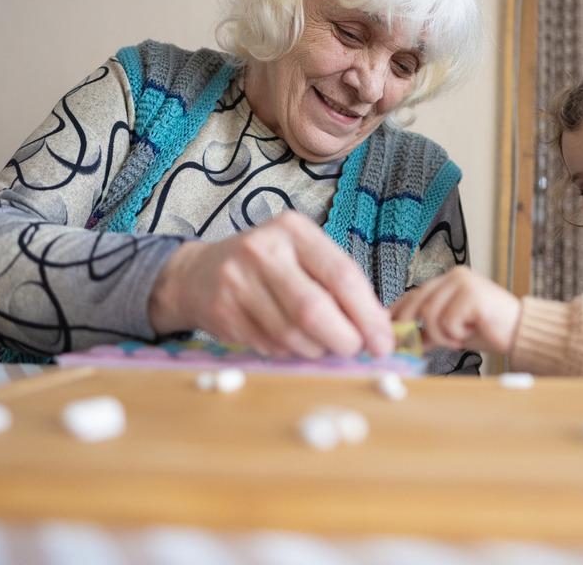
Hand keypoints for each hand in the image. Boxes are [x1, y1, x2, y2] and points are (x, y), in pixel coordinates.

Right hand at [148, 211, 392, 357]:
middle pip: (314, 309)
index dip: (367, 314)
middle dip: (344, 339)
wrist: (198, 274)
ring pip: (292, 335)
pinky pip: (270, 345)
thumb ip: (339, 284)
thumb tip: (381, 327)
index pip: (341, 275)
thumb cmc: (268, 267)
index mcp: (294, 230)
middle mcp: (263, 250)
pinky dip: (290, 352)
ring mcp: (238, 280)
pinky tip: (290, 342)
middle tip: (356, 350)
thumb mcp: (302, 256)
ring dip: (317, 349)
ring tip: (321, 344)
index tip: (383, 340)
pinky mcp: (223, 310)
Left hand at [390, 266, 521, 353]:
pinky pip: (447, 320)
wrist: (519, 333)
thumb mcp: (450, 331)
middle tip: (417, 345)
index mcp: (447, 280)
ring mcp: (463, 282)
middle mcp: (454, 276)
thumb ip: (427, 330)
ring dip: (441, 334)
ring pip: (429, 313)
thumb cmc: (487, 330)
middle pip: (417, 301)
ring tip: (457, 338)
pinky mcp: (472, 294)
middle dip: (412, 327)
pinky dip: (455, 333)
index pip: (413, 293)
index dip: (398, 312)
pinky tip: (470, 332)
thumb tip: (401, 340)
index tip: (391, 331)